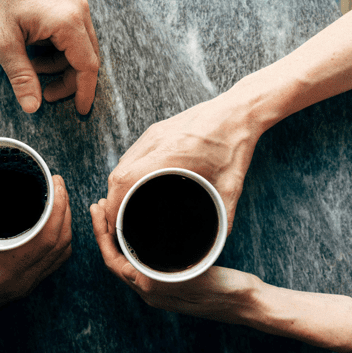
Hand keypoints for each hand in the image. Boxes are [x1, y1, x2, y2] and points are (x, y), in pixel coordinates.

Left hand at [0, 0, 98, 114]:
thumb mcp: (3, 44)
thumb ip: (21, 77)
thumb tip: (33, 108)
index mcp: (68, 21)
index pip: (87, 66)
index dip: (84, 91)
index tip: (81, 110)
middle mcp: (79, 8)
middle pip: (87, 57)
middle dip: (68, 80)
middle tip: (46, 93)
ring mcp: (77, 0)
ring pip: (81, 44)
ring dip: (61, 63)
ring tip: (33, 66)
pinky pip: (74, 30)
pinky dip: (60, 46)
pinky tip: (38, 49)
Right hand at [0, 175, 71, 325]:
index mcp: (3, 267)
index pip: (47, 236)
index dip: (58, 207)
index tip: (55, 182)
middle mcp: (20, 280)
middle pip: (60, 242)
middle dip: (65, 208)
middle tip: (58, 183)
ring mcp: (25, 286)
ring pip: (61, 253)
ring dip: (65, 224)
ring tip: (59, 199)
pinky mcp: (24, 287)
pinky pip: (53, 263)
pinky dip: (59, 241)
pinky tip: (53, 225)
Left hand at [90, 199, 256, 323]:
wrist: (248, 304)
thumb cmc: (228, 290)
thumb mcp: (197, 275)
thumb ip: (170, 270)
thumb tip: (144, 258)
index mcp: (151, 290)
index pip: (113, 261)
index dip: (102, 234)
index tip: (98, 209)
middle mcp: (150, 291)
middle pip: (115, 258)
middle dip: (104, 231)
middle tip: (99, 204)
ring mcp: (159, 288)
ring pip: (126, 259)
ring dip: (117, 236)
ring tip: (113, 211)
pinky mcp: (169, 282)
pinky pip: (141, 261)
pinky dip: (133, 242)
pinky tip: (138, 227)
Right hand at [103, 93, 266, 234]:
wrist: (239, 111)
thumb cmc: (236, 145)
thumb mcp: (232, 186)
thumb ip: (224, 216)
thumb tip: (218, 241)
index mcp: (171, 155)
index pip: (125, 181)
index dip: (113, 205)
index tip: (113, 224)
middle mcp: (156, 142)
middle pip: (117, 175)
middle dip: (112, 201)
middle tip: (117, 222)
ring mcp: (153, 134)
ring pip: (121, 164)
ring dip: (118, 187)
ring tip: (123, 206)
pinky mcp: (155, 130)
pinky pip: (131, 155)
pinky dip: (127, 173)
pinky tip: (134, 185)